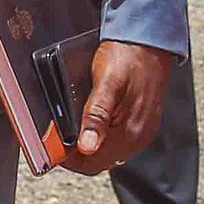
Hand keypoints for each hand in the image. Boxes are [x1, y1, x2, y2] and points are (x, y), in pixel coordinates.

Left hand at [64, 40, 174, 173]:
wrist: (150, 39)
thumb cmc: (128, 55)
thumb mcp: (106, 82)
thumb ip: (96, 116)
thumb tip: (86, 147)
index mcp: (130, 132)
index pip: (93, 164)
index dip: (69, 160)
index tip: (52, 148)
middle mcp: (138, 137)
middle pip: (99, 161)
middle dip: (76, 153)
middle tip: (58, 136)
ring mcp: (142, 131)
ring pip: (108, 152)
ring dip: (88, 144)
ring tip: (72, 127)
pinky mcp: (142, 122)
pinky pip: (117, 139)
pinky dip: (101, 136)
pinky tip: (92, 121)